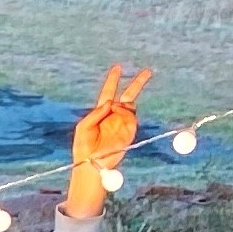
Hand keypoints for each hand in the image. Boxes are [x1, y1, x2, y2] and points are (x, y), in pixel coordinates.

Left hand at [64, 63, 150, 215]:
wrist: (93, 164)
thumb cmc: (84, 147)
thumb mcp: (84, 126)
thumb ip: (96, 113)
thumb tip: (110, 102)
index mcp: (101, 112)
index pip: (109, 92)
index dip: (113, 80)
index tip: (118, 67)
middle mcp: (114, 115)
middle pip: (128, 95)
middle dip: (138, 83)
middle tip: (148, 71)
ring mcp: (123, 123)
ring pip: (130, 105)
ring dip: (121, 104)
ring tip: (113, 109)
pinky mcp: (130, 131)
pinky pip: (130, 116)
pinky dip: (123, 112)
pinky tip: (116, 114)